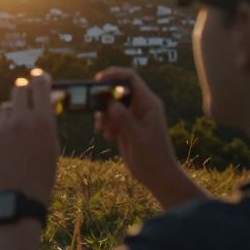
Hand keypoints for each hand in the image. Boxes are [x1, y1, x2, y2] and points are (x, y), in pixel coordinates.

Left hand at [0, 69, 59, 203]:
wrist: (19, 195)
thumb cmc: (43, 173)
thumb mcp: (53, 144)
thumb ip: (47, 120)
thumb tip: (48, 101)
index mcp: (42, 120)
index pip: (40, 85)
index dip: (41, 78)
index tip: (41, 77)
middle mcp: (21, 119)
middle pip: (19, 88)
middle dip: (25, 88)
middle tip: (29, 93)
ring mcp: (3, 127)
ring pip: (7, 106)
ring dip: (15, 109)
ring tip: (21, 124)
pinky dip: (5, 126)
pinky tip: (11, 142)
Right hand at [94, 67, 183, 193]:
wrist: (157, 175)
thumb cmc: (153, 156)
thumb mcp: (138, 137)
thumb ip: (124, 119)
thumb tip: (110, 103)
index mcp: (148, 103)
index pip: (131, 79)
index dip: (114, 75)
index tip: (97, 80)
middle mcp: (140, 106)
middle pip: (117, 90)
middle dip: (104, 99)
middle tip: (93, 108)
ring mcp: (132, 116)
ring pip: (111, 105)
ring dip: (103, 115)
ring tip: (104, 131)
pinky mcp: (125, 125)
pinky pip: (109, 117)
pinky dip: (104, 124)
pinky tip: (106, 136)